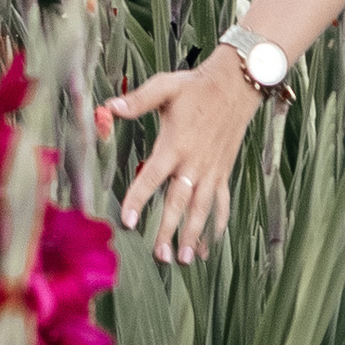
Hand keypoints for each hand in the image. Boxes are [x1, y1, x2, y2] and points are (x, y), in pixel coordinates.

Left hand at [101, 57, 259, 264]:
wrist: (236, 85)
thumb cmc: (196, 86)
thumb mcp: (164, 87)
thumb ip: (136, 101)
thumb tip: (108, 107)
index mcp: (175, 144)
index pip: (151, 177)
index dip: (138, 200)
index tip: (128, 221)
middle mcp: (194, 163)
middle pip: (178, 202)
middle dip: (168, 230)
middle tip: (159, 255)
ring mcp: (211, 170)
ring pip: (202, 208)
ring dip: (193, 235)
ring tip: (185, 259)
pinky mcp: (223, 171)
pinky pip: (222, 202)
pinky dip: (218, 223)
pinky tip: (211, 243)